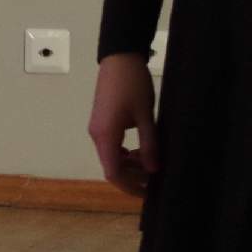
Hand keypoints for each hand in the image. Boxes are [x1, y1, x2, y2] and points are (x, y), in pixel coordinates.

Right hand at [88, 52, 157, 198]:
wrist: (119, 57)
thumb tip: (153, 169)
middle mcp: (97, 135)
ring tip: (151, 164)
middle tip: (155, 180)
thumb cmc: (133, 85)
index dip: (129, 187)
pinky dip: (124, 153)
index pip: (113, 173)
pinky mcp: (101, 121)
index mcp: (106, 136)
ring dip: (129, 164)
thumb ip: (149, 144)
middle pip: (111, 166)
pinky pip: (111, 145)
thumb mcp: (146, 116)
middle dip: (132, 177)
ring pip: (111, 156)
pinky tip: (140, 149)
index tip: (147, 193)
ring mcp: (97, 128)